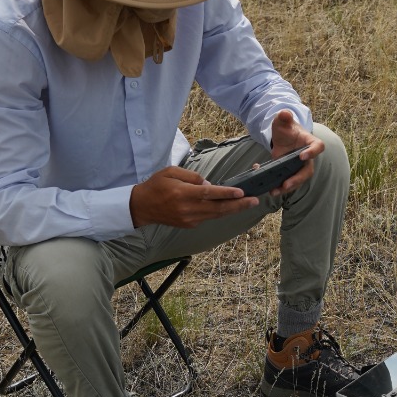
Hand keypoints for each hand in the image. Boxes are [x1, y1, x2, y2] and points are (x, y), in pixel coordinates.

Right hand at [130, 166, 256, 227]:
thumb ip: (191, 176)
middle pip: (218, 208)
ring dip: (234, 209)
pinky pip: (209, 217)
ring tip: (249, 203)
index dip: (226, 193)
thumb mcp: (171, 172)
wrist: (141, 207)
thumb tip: (209, 184)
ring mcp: (190, 219)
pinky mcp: (190, 224)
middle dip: (239, 204)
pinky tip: (231, 206)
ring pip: (216, 215)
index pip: (209, 193)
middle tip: (255, 200)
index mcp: (183, 194)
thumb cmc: (156, 185)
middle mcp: (188, 209)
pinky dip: (221, 212)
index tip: (241, 192)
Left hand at [267, 109, 323, 194]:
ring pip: (298, 180)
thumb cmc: (286, 128)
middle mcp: (307, 157)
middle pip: (308, 170)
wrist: (282, 136)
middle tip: (287, 184)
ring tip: (275, 191)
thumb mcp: (282, 121)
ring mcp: (299, 166)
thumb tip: (284, 113)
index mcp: (310, 142)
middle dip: (298, 178)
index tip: (302, 156)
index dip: (313, 152)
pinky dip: (279, 187)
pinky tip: (269, 188)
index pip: (318, 147)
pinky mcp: (290, 172)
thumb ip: (284, 117)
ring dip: (287, 187)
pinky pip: (288, 182)